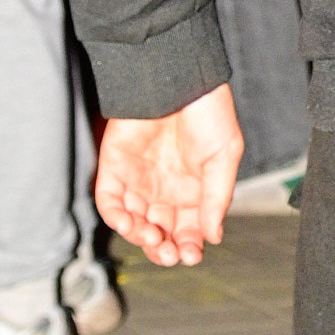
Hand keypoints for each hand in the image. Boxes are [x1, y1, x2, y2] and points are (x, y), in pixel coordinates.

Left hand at [97, 86, 243, 265]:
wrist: (178, 79)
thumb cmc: (208, 111)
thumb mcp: (225, 156)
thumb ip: (217, 197)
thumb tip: (213, 235)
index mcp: (193, 189)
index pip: (188, 229)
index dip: (190, 245)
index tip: (193, 254)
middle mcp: (164, 189)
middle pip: (160, 232)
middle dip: (165, 249)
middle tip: (171, 253)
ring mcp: (138, 180)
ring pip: (134, 223)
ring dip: (141, 237)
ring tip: (154, 237)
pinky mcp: (114, 168)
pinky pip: (109, 201)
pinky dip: (116, 217)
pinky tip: (130, 223)